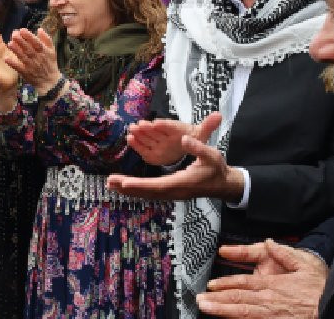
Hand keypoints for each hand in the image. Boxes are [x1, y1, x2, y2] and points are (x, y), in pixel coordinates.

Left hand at [6, 28, 60, 91]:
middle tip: (14, 34)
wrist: (51, 82)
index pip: (37, 43)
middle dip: (21, 41)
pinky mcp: (26, 74)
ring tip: (9, 44)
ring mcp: (32, 67)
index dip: (29, 36)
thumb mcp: (52, 51)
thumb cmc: (50, 64)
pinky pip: (19, 68)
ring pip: (23, 58)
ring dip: (16, 51)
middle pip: (29, 49)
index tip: (22, 30)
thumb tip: (39, 29)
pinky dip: (13, 64)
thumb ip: (46, 39)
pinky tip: (6, 59)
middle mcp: (38, 59)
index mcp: (44, 52)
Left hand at [107, 113, 245, 201]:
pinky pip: (151, 193)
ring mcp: (173, 194)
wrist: (223, 185)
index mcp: (182, 183)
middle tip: (109, 182)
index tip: (124, 182)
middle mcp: (175, 191)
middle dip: (128, 187)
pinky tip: (126, 187)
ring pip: (147, 194)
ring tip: (111, 185)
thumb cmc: (217, 169)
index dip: (140, 184)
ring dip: (130, 190)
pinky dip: (137, 190)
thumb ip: (198, 147)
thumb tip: (183, 138)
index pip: (157, 185)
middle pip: (148, 192)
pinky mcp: (171, 192)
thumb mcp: (211, 155)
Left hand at [196, 240, 327, 317]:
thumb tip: (269, 242)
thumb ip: (284, 254)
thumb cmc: (319, 287)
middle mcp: (269, 300)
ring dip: (223, 312)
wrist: (332, 304)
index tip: (210, 286)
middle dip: (217, 301)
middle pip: (238, 300)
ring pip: (243, 314)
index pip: (243, 284)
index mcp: (273, 285)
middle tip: (200, 301)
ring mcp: (272, 315)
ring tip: (207, 310)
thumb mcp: (304, 264)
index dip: (224, 285)